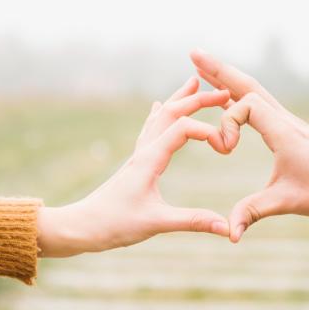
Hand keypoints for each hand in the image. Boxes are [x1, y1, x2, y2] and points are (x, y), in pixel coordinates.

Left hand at [37, 77, 230, 256]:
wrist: (81, 227)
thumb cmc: (113, 224)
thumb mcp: (156, 223)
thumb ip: (193, 221)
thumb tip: (227, 227)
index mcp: (149, 159)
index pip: (182, 128)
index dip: (208, 130)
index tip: (226, 147)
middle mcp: (144, 151)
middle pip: (171, 113)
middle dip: (197, 99)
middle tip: (223, 92)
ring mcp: (138, 155)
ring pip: (160, 117)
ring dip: (179, 99)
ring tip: (193, 82)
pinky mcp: (135, 163)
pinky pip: (149, 129)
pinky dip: (160, 114)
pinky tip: (157, 107)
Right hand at [190, 49, 308, 241]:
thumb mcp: (288, 202)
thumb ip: (254, 212)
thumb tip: (230, 233)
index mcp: (283, 131)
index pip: (247, 104)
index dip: (228, 122)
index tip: (225, 148)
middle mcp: (285, 119)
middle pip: (247, 84)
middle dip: (219, 70)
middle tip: (193, 54)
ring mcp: (287, 121)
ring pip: (254, 91)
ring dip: (228, 78)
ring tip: (204, 67)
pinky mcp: (289, 129)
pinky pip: (260, 103)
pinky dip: (240, 94)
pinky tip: (229, 96)